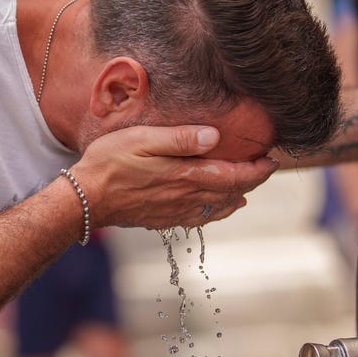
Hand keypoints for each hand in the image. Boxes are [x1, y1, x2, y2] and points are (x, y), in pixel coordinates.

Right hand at [69, 125, 278, 229]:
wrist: (85, 199)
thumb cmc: (110, 162)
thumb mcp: (143, 139)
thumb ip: (181, 138)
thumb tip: (215, 137)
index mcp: (185, 175)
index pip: (234, 175)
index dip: (257, 170)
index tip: (272, 160)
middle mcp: (186, 197)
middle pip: (231, 192)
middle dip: (252, 180)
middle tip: (265, 168)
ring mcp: (176, 211)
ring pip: (219, 207)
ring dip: (237, 196)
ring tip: (248, 186)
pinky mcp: (164, 219)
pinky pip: (201, 218)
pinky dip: (218, 211)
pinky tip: (220, 207)